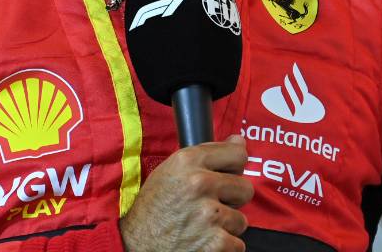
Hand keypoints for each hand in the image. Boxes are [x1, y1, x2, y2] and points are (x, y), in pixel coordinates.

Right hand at [119, 134, 253, 251]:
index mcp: (188, 161)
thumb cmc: (154, 208)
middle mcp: (200, 183)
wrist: (136, 244)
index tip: (229, 175)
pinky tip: (203, 242)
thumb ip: (206, 155)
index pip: (238, 155)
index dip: (235, 168)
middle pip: (245, 188)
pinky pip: (237, 244)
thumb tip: (239, 141)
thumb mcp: (171, 170)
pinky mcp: (216, 242)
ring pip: (241, 220)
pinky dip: (223, 247)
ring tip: (202, 227)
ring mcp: (209, 214)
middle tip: (211, 207)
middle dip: (232, 200)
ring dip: (226, 226)